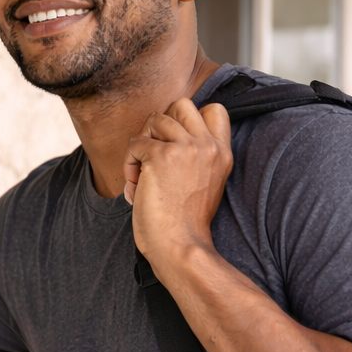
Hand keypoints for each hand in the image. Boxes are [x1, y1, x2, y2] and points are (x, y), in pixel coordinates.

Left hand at [123, 98, 231, 267]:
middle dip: (160, 125)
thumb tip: (160, 134)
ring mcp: (186, 148)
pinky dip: (129, 163)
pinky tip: (134, 185)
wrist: (180, 246)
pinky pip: (134, 143)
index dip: (187, 119)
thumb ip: (194, 157)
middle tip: (152, 154)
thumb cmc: (184, 223)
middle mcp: (207, 145)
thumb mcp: (204, 183)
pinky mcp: (161, 156)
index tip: (174, 144)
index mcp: (222, 153)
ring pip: (154, 119)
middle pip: (180, 104)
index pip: (214, 110)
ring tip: (140, 173)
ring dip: (141, 144)